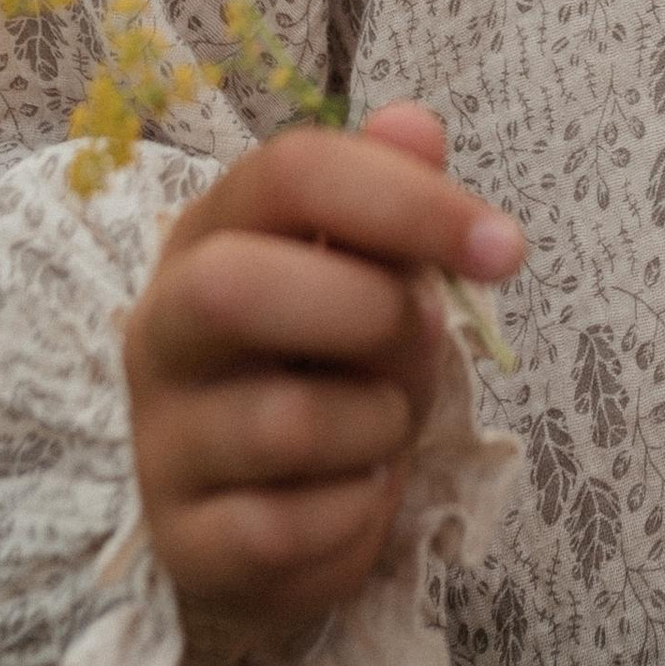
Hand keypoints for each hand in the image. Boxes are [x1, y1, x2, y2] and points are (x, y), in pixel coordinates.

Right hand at [122, 102, 524, 665]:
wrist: (268, 512)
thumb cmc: (330, 361)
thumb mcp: (369, 269)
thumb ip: (393, 195)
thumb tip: (416, 126)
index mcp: (212, 231)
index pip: (289, 175)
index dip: (406, 200)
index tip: (503, 248)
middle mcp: (162, 325)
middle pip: (234, 289)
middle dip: (371, 316)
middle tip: (427, 339)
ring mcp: (161, 438)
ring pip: (283, 423)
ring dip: (378, 424)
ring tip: (383, 423)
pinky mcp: (183, 539)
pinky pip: (285, 528)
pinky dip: (354, 512)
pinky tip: (354, 493)